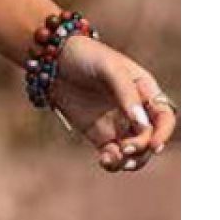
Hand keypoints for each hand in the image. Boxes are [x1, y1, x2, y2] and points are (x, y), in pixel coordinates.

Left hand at [48, 34, 178, 173]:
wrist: (55, 63)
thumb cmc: (88, 57)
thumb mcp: (110, 69)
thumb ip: (127, 94)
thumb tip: (142, 124)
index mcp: (145, 91)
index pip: (164, 117)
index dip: (163, 133)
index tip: (153, 146)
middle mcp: (136, 110)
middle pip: (150, 138)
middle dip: (141, 148)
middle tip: (125, 149)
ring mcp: (118, 124)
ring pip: (134, 152)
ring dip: (129, 160)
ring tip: (113, 159)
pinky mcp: (100, 136)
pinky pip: (113, 155)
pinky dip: (112, 162)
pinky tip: (103, 160)